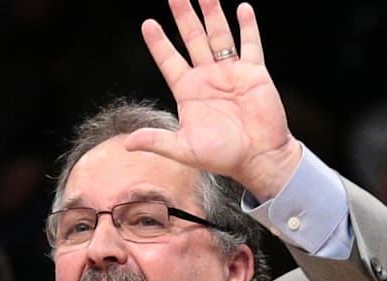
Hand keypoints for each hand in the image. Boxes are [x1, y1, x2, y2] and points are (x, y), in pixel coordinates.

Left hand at [125, 0, 301, 199]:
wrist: (259, 158)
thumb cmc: (223, 156)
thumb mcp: (185, 150)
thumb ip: (158, 141)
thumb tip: (128, 144)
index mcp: (188, 92)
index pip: (169, 60)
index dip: (158, 43)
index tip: (148, 24)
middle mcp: (207, 78)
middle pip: (192, 39)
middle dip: (184, 16)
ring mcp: (231, 72)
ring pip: (219, 35)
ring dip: (212, 13)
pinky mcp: (254, 73)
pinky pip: (250, 44)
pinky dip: (247, 27)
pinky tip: (242, 9)